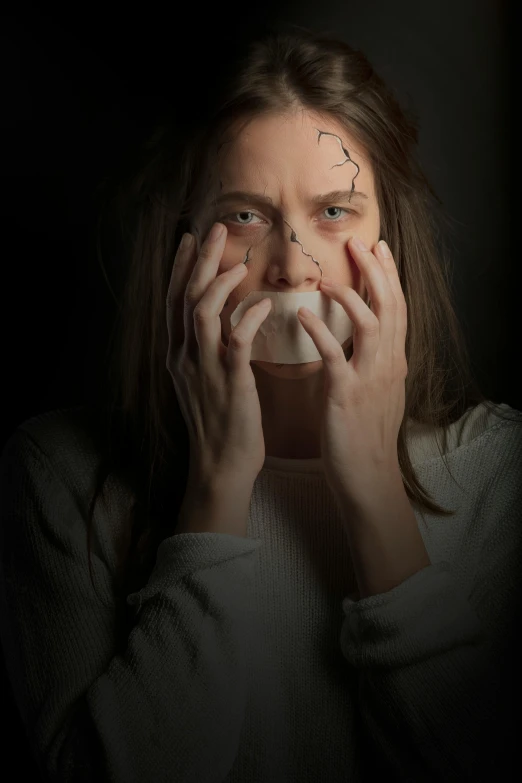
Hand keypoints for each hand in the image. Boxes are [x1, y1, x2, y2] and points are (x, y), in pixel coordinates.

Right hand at [166, 222, 271, 485]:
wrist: (220, 466)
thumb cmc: (221, 423)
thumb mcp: (208, 381)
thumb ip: (211, 349)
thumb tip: (229, 319)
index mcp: (179, 355)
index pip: (175, 300)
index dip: (183, 266)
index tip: (193, 238)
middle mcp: (185, 357)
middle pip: (186, 297)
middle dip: (201, 260)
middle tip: (216, 229)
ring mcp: (204, 370)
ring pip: (202, 312)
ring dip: (219, 283)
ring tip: (238, 262)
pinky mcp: (229, 384)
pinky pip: (235, 342)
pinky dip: (247, 319)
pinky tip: (262, 304)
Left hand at [296, 236, 407, 511]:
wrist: (368, 477)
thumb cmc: (363, 434)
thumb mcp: (373, 390)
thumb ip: (369, 361)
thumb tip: (358, 338)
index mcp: (392, 361)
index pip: (396, 308)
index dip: (388, 275)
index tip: (377, 246)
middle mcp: (387, 364)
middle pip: (389, 306)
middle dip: (376, 271)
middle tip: (359, 243)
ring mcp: (369, 379)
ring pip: (370, 325)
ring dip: (352, 296)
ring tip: (331, 277)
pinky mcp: (346, 396)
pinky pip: (334, 357)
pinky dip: (320, 332)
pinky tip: (303, 315)